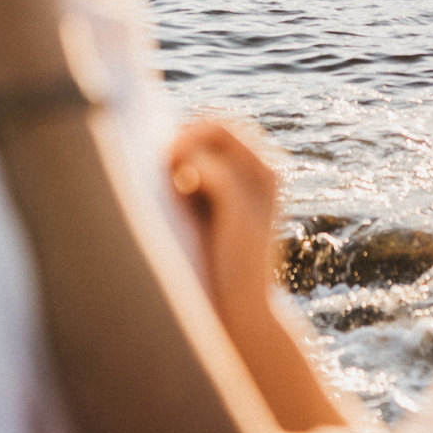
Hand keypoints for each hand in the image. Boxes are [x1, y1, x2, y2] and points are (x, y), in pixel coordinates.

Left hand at [170, 119, 283, 326]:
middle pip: (221, 123)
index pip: (225, 125)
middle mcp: (269, 171)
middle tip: (163, 163)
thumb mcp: (210, 209)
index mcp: (265, 171)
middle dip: (186, 135)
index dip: (191, 132)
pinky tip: (177, 189)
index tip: (167, 157)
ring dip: (184, 146)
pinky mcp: (243, 207)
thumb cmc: (218, 260)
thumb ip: (198, 174)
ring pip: (216, 132)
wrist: (242, 308)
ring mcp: (259, 186)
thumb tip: (164, 142)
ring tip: (168, 172)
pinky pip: (210, 168)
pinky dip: (187, 169)